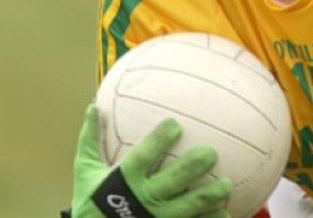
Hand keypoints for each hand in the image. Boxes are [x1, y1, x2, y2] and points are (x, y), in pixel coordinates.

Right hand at [70, 105, 232, 217]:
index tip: (175, 124)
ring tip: (227, 185)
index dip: (159, 140)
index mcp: (124, 180)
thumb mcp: (85, 171)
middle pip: (173, 180)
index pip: (144, 156)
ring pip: (189, 207)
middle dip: (194, 166)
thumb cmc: (92, 201)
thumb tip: (92, 106)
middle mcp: (142, 199)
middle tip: (211, 153)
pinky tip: (226, 211)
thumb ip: (90, 139)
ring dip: (210, 196)